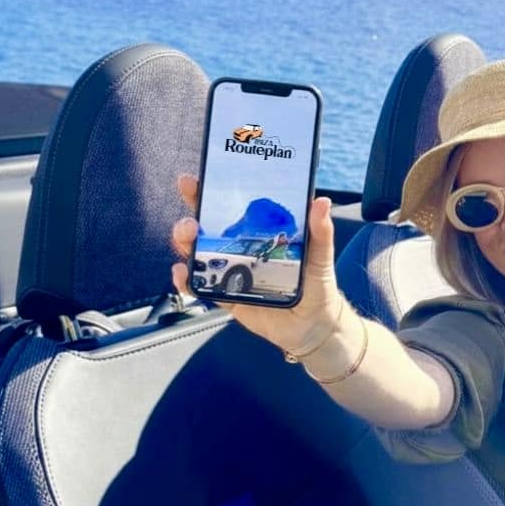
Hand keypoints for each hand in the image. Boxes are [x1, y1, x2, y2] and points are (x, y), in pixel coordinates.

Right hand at [170, 174, 345, 352]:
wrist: (313, 326)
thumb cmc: (317, 285)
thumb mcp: (320, 256)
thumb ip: (320, 231)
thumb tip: (321, 201)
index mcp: (257, 233)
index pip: (229, 207)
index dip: (209, 192)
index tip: (196, 179)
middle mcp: (239, 249)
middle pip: (205, 228)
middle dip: (189, 216)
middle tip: (191, 217)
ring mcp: (229, 272)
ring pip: (196, 254)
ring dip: (184, 243)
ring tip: (187, 238)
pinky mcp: (226, 297)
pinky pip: (200, 287)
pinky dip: (186, 280)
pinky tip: (183, 272)